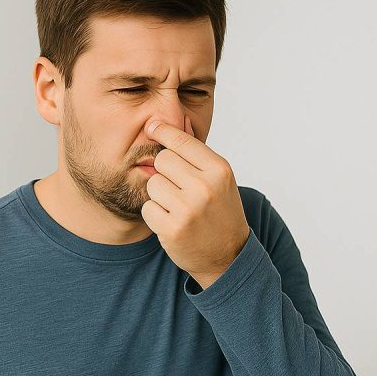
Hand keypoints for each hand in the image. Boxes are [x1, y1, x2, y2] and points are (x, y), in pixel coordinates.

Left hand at [141, 115, 251, 290]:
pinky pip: (148, 207)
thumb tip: (172, 120)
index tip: (152, 126)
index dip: (163, 131)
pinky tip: (172, 221)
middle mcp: (204, 187)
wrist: (228, 255)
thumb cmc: (220, 210)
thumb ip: (196, 152)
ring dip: (160, 195)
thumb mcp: (218, 178)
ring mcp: (188, 209)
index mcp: (218, 170)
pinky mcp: (172, 229)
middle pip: (162, 160)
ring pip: (153, 183)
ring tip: (178, 207)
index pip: (181, 141)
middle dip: (166, 172)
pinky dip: (155, 215)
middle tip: (180, 188)